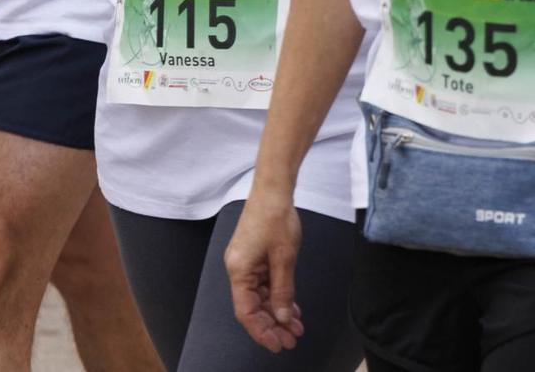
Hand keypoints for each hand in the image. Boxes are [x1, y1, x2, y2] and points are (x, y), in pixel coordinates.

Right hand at [224, 188, 305, 352]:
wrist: (273, 189)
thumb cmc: (276, 218)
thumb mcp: (284, 258)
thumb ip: (283, 290)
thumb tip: (283, 318)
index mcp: (239, 270)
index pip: (246, 311)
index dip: (261, 331)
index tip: (278, 344)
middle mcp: (238, 269)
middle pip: (252, 307)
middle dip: (272, 325)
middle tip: (292, 339)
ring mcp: (246, 263)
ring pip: (260, 297)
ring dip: (277, 312)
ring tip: (296, 327)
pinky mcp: (254, 258)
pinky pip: (264, 285)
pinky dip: (277, 297)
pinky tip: (292, 308)